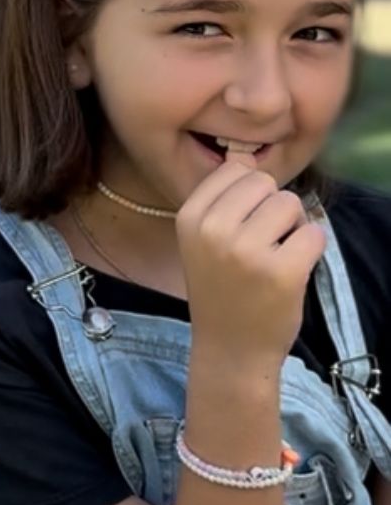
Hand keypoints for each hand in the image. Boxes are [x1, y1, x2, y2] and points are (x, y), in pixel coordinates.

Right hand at [176, 151, 326, 366]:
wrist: (230, 348)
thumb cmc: (219, 287)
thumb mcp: (201, 239)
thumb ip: (221, 199)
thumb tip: (245, 156)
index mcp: (190, 216)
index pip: (233, 171)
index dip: (249, 193)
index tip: (243, 223)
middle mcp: (213, 229)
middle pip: (264, 182)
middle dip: (272, 205)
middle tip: (263, 240)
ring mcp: (247, 251)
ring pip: (290, 203)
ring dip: (293, 225)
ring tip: (278, 253)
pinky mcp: (282, 272)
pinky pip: (314, 233)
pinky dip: (312, 246)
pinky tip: (295, 266)